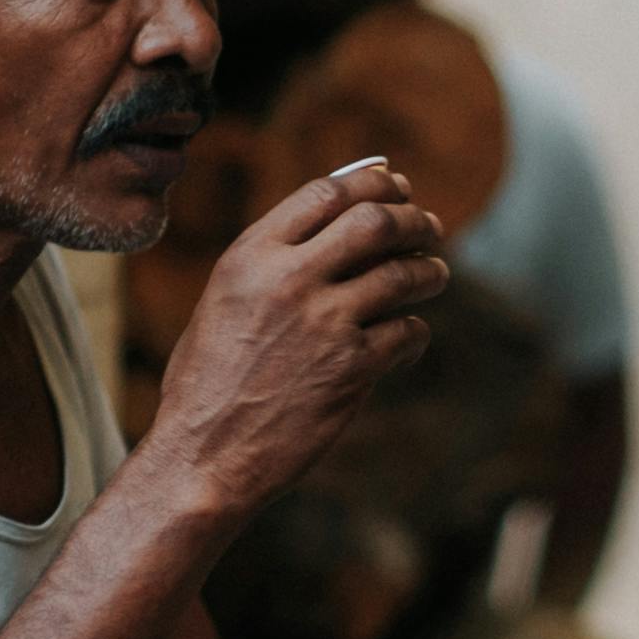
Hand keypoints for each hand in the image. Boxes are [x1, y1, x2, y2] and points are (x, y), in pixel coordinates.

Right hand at [145, 162, 447, 520]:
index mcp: (250, 257)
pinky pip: (407, 332)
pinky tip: (408, 337)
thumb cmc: (207, 382)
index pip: (327, 192)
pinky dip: (415, 332)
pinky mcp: (352, 369)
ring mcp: (324, 323)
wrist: (203, 455)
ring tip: (435, 276)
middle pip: (376, 221)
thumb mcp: (223, 301)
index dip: (372, 183)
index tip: (395, 187)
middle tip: (428, 228)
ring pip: (403, 274)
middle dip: (412, 219)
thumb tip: (332, 221)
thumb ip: (270, 261)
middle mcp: (289, 280)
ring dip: (428, 272)